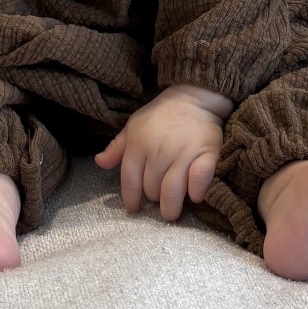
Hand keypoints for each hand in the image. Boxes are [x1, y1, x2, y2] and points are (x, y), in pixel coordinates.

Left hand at [94, 85, 226, 221]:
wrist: (193, 97)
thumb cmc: (160, 115)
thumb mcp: (133, 126)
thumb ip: (117, 148)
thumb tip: (100, 163)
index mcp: (138, 144)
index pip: (130, 180)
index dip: (131, 199)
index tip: (134, 209)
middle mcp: (159, 151)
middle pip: (152, 190)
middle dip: (154, 200)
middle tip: (158, 200)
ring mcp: (184, 153)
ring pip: (172, 192)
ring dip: (171, 206)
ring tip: (171, 211)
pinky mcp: (207, 154)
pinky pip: (199, 181)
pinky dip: (196, 193)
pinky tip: (193, 196)